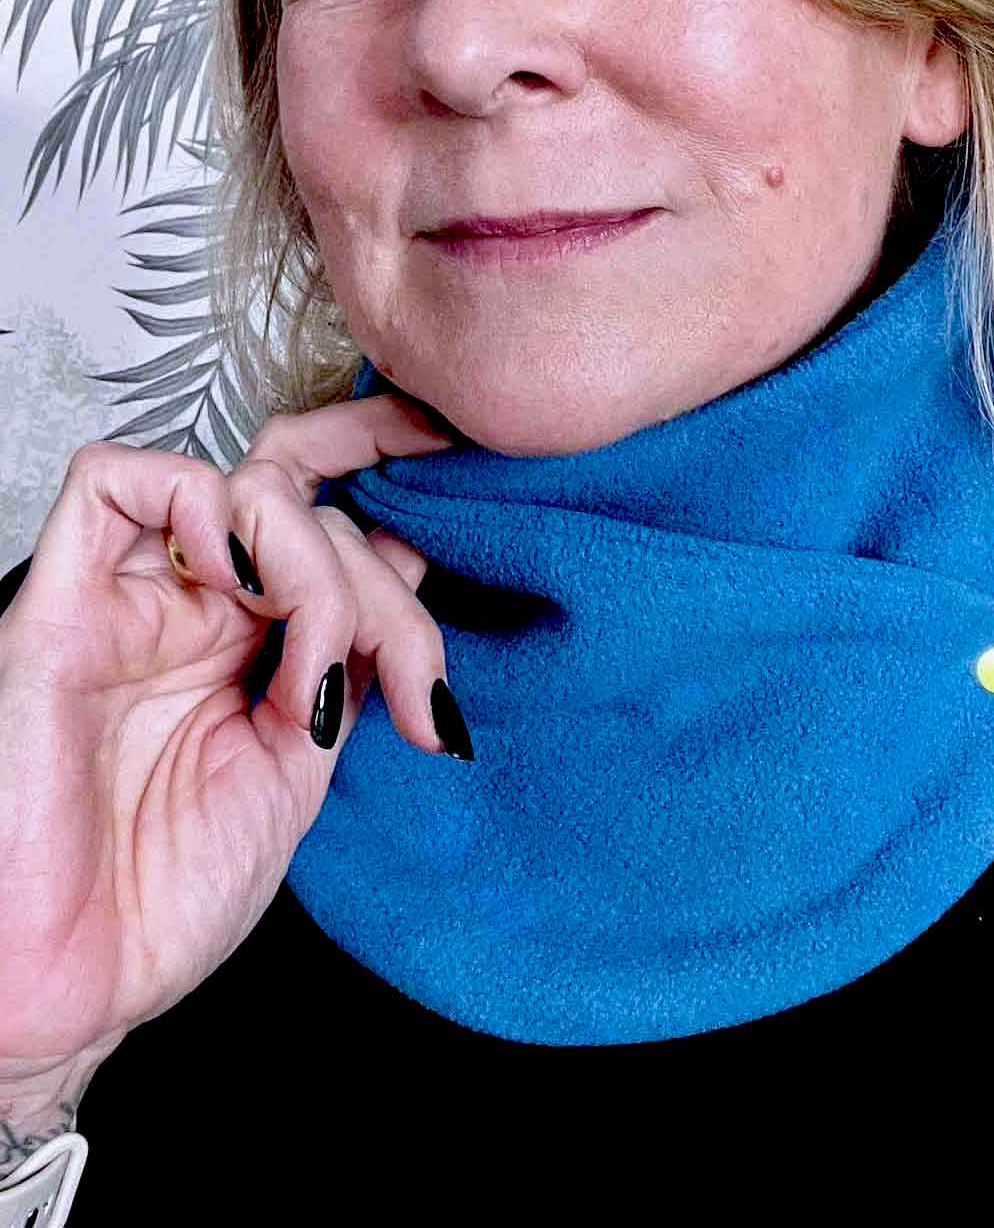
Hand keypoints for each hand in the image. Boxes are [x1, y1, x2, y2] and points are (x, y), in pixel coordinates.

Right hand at [0, 394, 453, 1077]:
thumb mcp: (301, 771)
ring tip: (311, 665)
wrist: (76, 991)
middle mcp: (194, 611)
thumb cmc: (164, 902)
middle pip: (309, 505)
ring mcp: (131, 603)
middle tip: (404, 688)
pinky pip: (111, 483)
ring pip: (239, 484)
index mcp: (252, 643)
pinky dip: (198, 502)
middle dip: (382, 588)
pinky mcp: (59, 608)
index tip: (463, 472)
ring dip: (309, 555)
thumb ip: (347, 667)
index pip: (331, 515)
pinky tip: (236, 583)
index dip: (396, 479)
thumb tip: (415, 573)